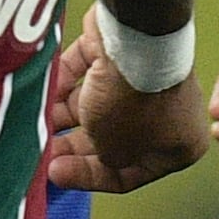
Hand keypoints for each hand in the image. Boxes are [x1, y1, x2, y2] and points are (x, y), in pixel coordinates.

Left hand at [52, 60, 206, 195]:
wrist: (136, 41)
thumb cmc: (132, 105)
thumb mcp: (115, 151)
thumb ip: (105, 162)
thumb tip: (100, 152)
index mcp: (180, 144)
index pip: (130, 173)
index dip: (89, 177)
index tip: (57, 172)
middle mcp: (167, 111)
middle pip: (111, 138)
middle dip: (74, 146)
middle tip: (44, 150)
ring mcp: (145, 77)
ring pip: (99, 104)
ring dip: (65, 116)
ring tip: (38, 122)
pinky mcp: (121, 50)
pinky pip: (89, 70)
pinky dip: (67, 81)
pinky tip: (44, 92)